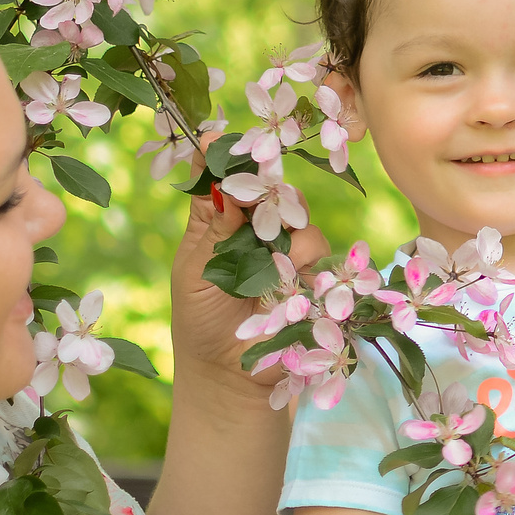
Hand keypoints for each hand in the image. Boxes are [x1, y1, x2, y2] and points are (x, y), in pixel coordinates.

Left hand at [171, 167, 328, 390]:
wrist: (228, 373)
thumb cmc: (202, 319)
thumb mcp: (195, 267)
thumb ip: (212, 221)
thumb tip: (217, 170)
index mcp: (224, 220)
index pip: (230, 176)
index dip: (227, 156)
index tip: (216, 141)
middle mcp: (260, 230)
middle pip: (274, 188)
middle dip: (264, 188)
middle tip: (250, 198)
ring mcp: (290, 253)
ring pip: (299, 219)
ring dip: (283, 233)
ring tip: (266, 260)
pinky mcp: (313, 277)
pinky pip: (319, 254)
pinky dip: (302, 263)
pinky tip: (286, 281)